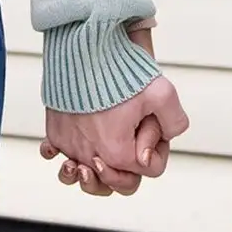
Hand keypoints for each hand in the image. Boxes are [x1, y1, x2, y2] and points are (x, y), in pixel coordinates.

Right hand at [39, 33, 188, 198]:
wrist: (82, 47)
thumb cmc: (119, 69)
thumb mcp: (162, 92)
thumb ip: (175, 121)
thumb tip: (167, 138)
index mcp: (118, 153)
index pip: (147, 170)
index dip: (156, 146)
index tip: (149, 121)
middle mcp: (90, 155)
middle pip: (114, 183)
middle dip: (128, 168)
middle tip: (130, 141)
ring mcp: (70, 144)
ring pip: (81, 177)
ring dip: (90, 174)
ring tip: (92, 162)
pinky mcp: (55, 131)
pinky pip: (56, 153)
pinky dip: (61, 154)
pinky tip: (65, 151)